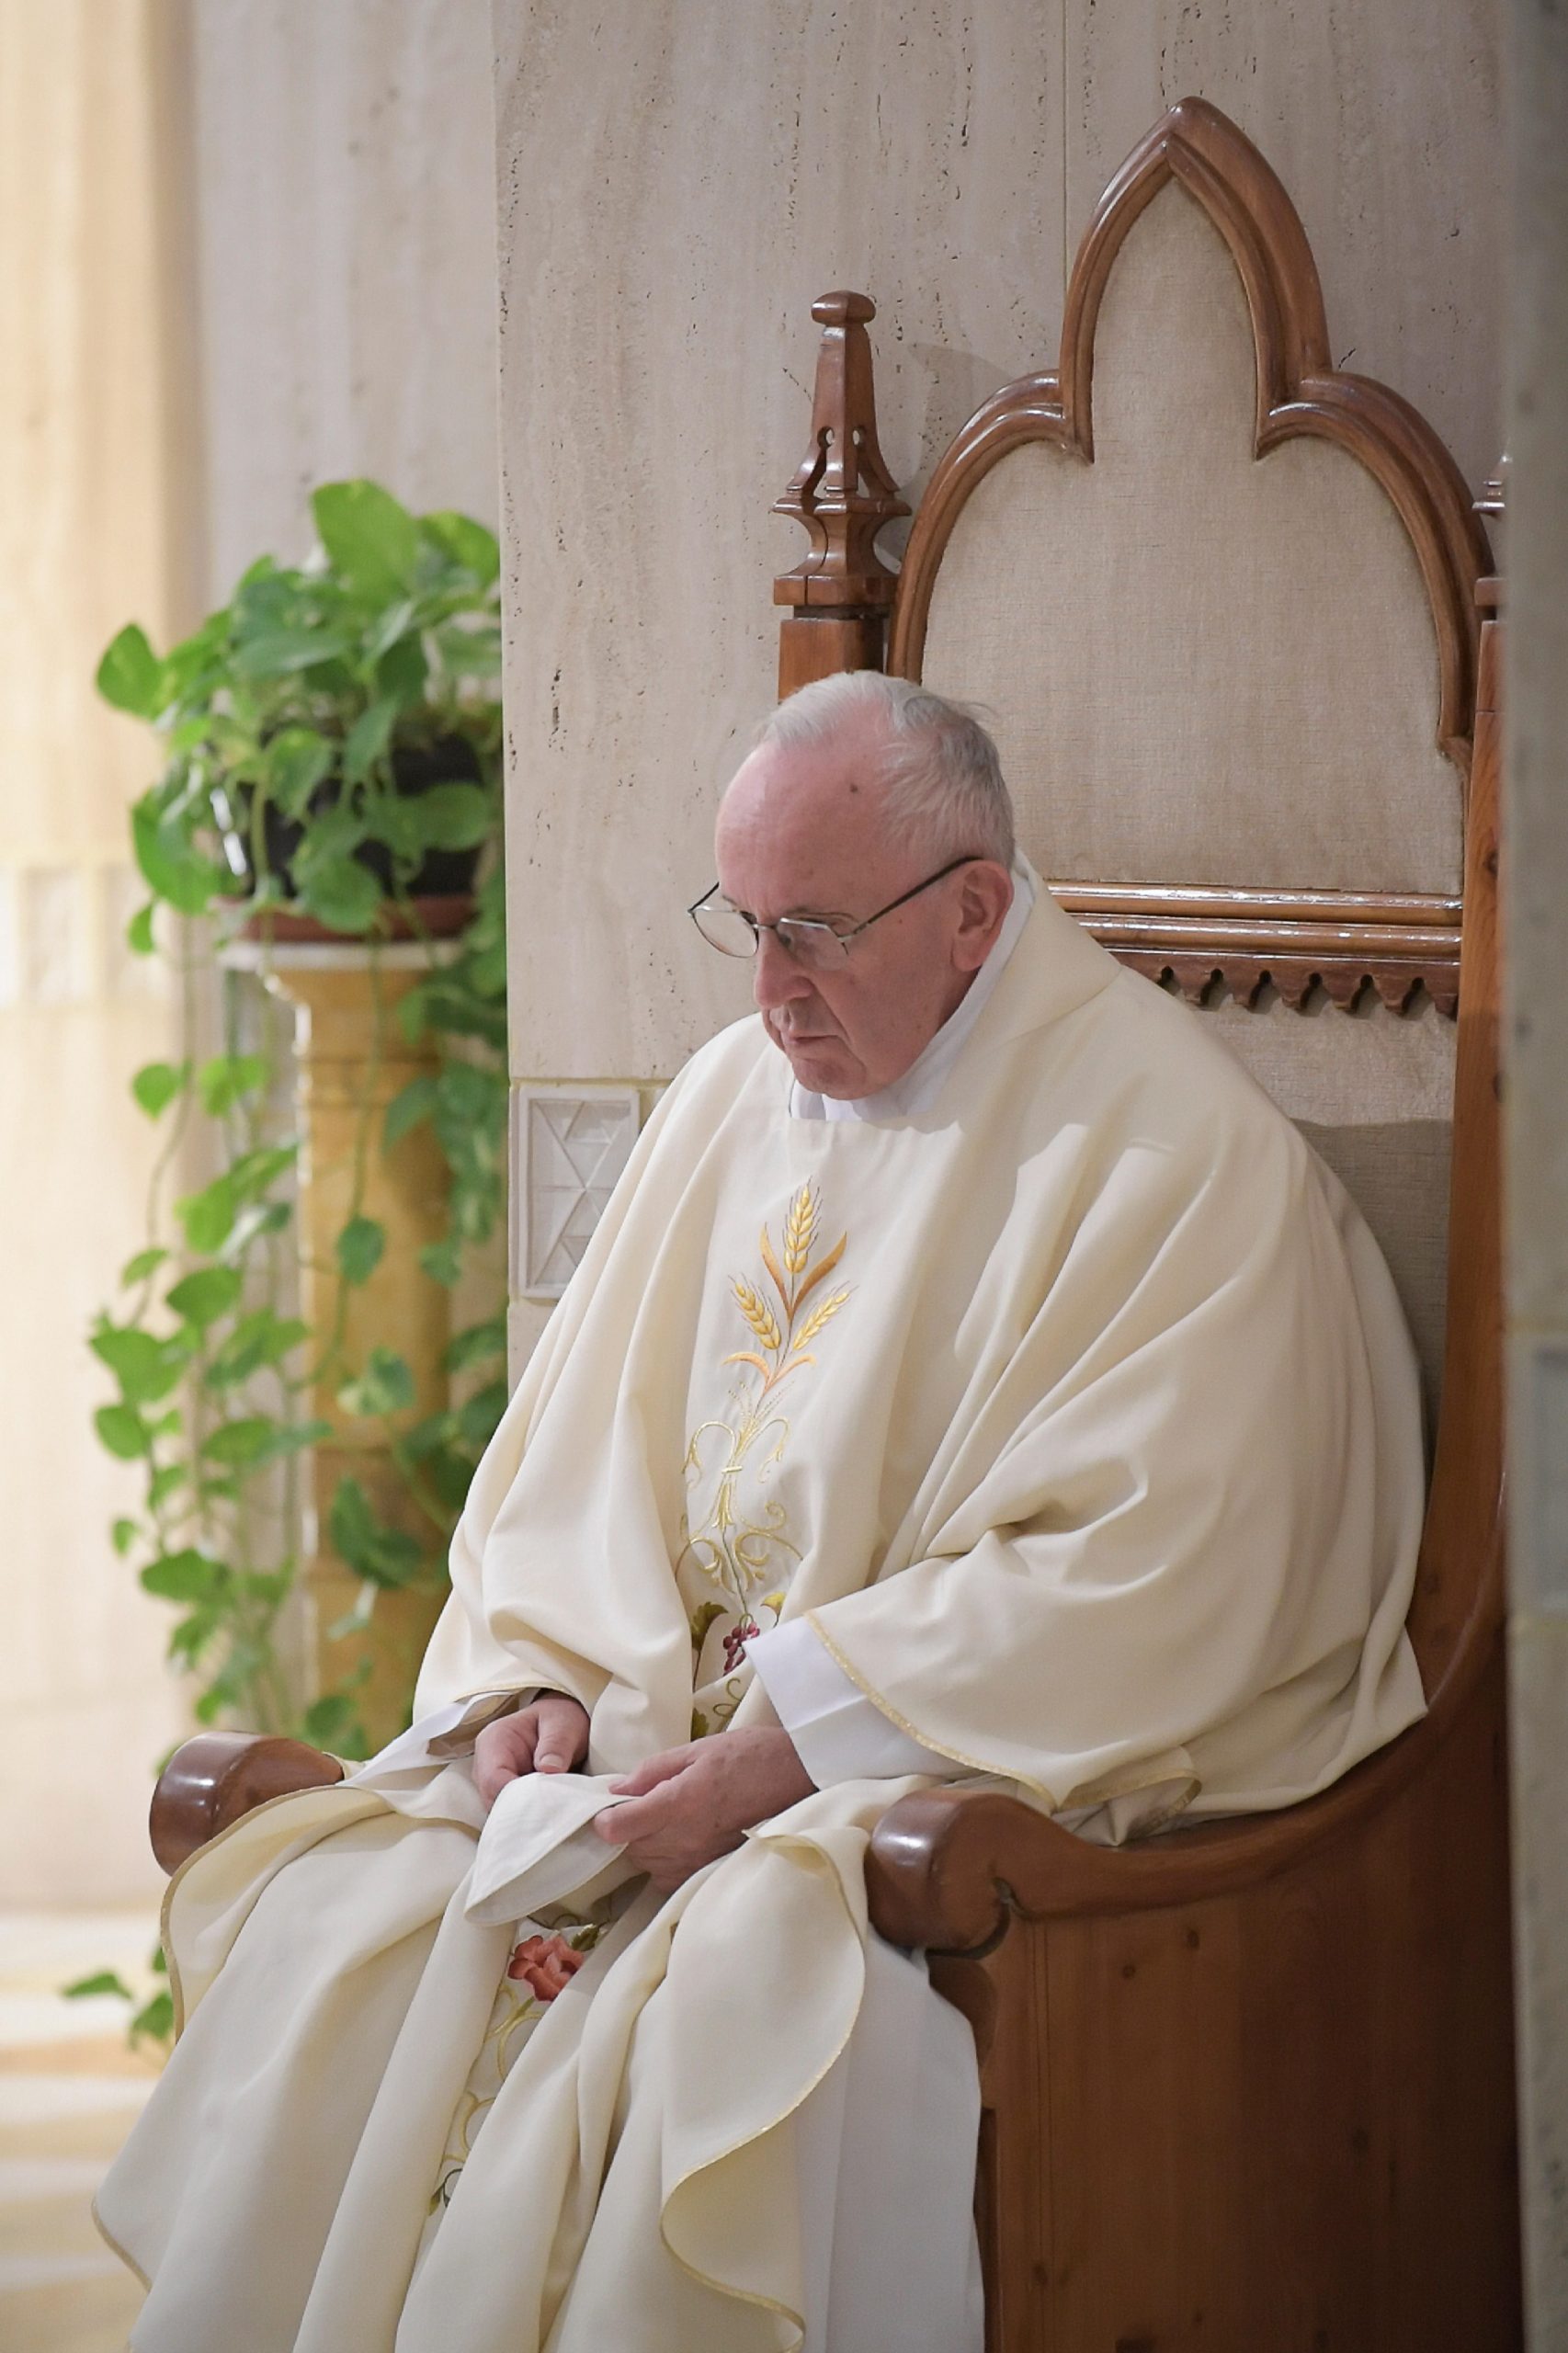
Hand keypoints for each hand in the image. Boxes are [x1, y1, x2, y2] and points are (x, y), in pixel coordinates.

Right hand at [472, 1693, 589, 1809]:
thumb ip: (557, 1745)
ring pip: (500, 1813)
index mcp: (494, 1741)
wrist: (562, 1726)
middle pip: (493, 1801)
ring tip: (553, 1817)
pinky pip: (510, 1816)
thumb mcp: (564, 1725)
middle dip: (521, 1813)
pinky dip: (528, 1820)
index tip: (546, 1805)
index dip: (517, 1798)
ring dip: (525, 1818)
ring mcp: (492, 1784)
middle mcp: (485, 1765)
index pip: (493, 1779)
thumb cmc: (560, 1721)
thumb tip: (549, 1769)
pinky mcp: (504, 1797)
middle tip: (553, 1816)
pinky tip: (548, 1819)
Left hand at [592, 1726, 813, 1892]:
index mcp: (677, 1803)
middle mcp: (684, 1838)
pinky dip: (664, 1861)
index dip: (604, 1820)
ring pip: (648, 1864)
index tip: (608, 1808)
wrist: (792, 1776)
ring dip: (645, 1845)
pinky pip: (669, 1876)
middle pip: (631, 1849)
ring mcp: (698, 1859)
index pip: (619, 1828)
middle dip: (627, 1830)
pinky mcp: (709, 1868)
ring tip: (662, 1820)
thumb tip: (616, 1791)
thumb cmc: (745, 1755)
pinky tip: (676, 1839)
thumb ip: (651, 1772)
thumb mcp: (694, 1750)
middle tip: (641, 1805)